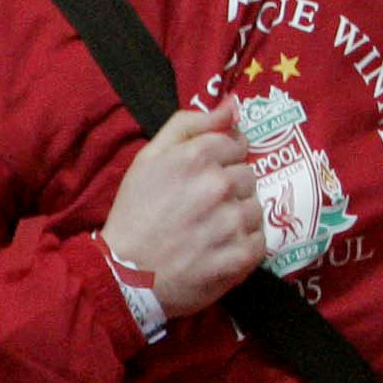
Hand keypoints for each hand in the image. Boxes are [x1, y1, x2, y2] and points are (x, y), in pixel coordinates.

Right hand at [101, 99, 268, 319]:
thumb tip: (233, 104)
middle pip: (247, 175)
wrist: (123, 277)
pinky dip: (243, 246)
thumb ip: (191, 124)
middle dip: (228, 188)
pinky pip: (259, 239)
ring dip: (237, 217)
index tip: (200, 180)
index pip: (236, 143)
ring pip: (255, 207)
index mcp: (196, 157)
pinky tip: (216, 250)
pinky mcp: (241, 255)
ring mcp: (232, 221)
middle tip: (198, 209)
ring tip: (206, 232)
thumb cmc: (135, 214)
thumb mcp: (150, 158)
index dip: (220, 160)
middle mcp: (218, 185)